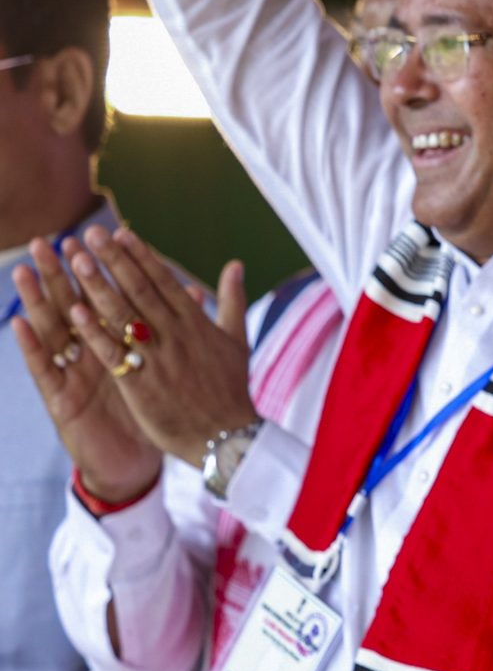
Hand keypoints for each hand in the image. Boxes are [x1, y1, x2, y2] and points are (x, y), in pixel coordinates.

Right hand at [11, 239, 158, 501]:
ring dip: (36, 301)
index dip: (99, 268)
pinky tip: (19, 324)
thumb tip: (196, 293)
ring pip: (50, 332)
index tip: (93, 235)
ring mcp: (71, 374)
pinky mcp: (61, 400)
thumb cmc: (149, 411)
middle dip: (60, 274)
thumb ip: (176, 328)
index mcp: (114, 343)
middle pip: (71, 306)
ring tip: (26, 270)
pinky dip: (31, 347)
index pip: (103, 298)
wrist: (135, 461)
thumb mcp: (164, 368)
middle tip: (47, 241)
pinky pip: (43, 371)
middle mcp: (87, 354)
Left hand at [61, 227, 255, 461]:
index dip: (141, 256)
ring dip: (99, 286)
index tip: (121, 233)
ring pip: (124, 316)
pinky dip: (96, 332)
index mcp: (197, 324)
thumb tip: (235, 264)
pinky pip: (114, 353)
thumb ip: (232, 300)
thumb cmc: (230, 389)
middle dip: (115, 260)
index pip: (165, 282)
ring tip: (77, 260)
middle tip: (93, 233)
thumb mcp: (238, 340)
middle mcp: (176, 335)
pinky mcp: (141, 384)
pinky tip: (76, 312)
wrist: (226, 438)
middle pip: (141, 290)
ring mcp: (158, 359)